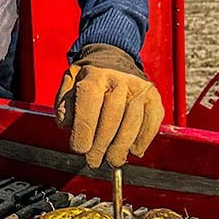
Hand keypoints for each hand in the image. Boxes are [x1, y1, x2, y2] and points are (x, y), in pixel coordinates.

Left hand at [54, 43, 164, 168]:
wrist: (115, 57)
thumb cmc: (90, 76)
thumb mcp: (70, 81)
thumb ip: (64, 103)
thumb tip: (66, 125)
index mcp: (95, 75)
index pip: (89, 105)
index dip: (83, 130)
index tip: (79, 149)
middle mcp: (120, 80)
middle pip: (111, 118)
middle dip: (101, 145)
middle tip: (93, 161)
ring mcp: (140, 88)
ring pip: (132, 123)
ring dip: (121, 147)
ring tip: (112, 160)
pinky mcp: (154, 98)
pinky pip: (151, 123)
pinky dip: (142, 140)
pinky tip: (133, 151)